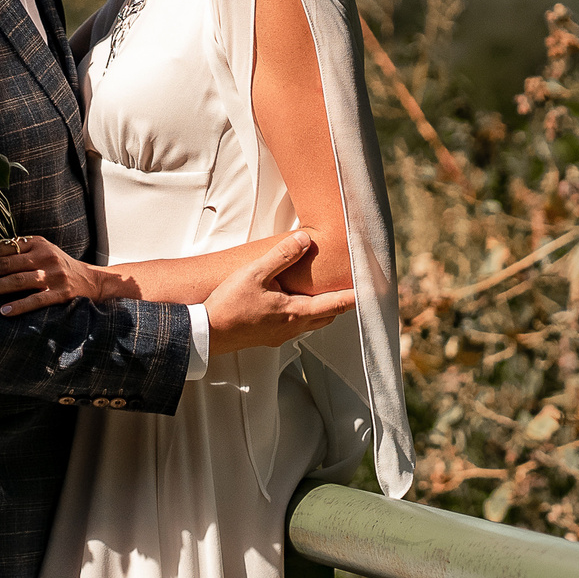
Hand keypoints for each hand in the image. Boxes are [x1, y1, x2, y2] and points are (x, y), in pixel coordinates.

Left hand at [0, 237, 109, 317]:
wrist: (92, 280)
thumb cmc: (60, 266)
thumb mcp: (44, 251)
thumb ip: (21, 251)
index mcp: (38, 244)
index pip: (6, 247)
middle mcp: (46, 256)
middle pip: (8, 263)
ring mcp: (53, 275)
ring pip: (18, 281)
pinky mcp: (60, 293)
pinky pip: (36, 300)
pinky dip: (19, 306)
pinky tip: (4, 311)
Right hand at [206, 231, 357, 355]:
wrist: (206, 333)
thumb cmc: (229, 305)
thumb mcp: (255, 273)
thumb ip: (282, 256)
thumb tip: (304, 240)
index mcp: (295, 312)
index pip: (335, 304)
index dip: (355, 296)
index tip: (372, 289)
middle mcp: (293, 328)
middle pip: (328, 316)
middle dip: (340, 302)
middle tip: (350, 286)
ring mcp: (281, 335)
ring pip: (312, 322)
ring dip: (322, 309)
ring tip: (324, 291)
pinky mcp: (269, 338)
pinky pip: (296, 326)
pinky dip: (304, 314)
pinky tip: (292, 302)